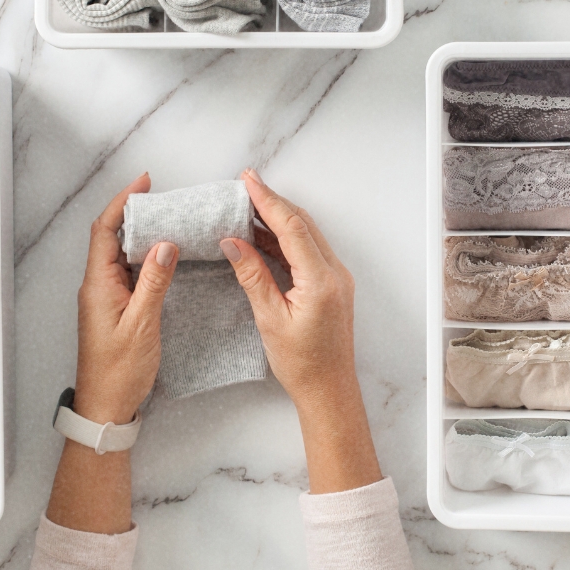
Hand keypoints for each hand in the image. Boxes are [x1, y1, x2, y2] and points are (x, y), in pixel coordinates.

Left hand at [74, 173, 179, 424]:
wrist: (105, 406)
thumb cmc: (119, 371)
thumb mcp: (142, 324)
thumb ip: (154, 282)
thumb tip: (165, 244)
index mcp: (98, 285)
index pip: (105, 231)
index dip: (123, 203)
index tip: (144, 183)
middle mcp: (97, 286)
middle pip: (111, 238)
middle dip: (134, 213)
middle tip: (163, 199)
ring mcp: (105, 297)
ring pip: (121, 255)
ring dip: (141, 236)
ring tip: (169, 222)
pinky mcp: (115, 308)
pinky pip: (128, 273)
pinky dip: (146, 259)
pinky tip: (165, 259)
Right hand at [222, 169, 380, 492]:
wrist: (329, 389)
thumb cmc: (301, 363)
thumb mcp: (270, 319)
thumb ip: (252, 276)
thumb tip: (232, 242)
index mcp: (320, 279)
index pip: (292, 226)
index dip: (268, 200)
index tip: (247, 180)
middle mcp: (335, 272)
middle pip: (302, 223)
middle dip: (273, 202)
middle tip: (244, 184)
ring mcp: (336, 277)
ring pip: (306, 235)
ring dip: (278, 218)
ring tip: (247, 205)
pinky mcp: (331, 284)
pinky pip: (308, 250)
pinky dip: (286, 238)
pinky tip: (262, 235)